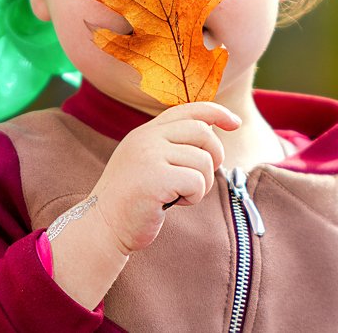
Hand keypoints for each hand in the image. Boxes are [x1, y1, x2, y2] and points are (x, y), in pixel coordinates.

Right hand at [89, 102, 240, 255]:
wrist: (102, 227)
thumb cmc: (132, 201)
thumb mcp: (148, 163)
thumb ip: (171, 146)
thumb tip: (211, 133)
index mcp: (145, 132)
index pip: (188, 109)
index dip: (216, 113)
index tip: (235, 123)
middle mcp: (146, 138)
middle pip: (202, 132)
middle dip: (214, 156)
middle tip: (201, 179)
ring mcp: (149, 156)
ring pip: (203, 161)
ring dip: (202, 184)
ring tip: (181, 195)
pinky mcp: (155, 178)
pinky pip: (197, 182)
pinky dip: (194, 196)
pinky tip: (174, 203)